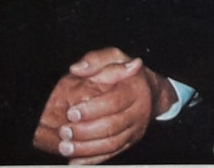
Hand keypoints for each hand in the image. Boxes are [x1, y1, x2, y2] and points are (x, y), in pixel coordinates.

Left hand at [59, 48, 176, 163]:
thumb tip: (76, 69)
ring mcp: (135, 130)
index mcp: (134, 89)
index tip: (70, 112)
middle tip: (63, 132)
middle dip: (85, 132)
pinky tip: (75, 162)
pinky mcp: (130, 142)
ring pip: (112, 144)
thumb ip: (95, 60)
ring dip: (87, 149)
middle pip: (112, 126)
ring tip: (65, 147)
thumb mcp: (114, 56)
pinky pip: (113, 154)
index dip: (91, 109)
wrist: (150, 89)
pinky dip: (93, 160)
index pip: (113, 102)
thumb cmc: (125, 69)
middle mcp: (138, 112)